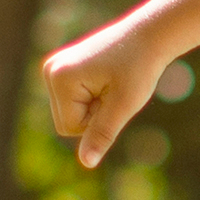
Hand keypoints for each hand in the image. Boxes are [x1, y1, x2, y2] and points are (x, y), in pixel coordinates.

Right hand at [39, 12, 181, 166]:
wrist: (149, 36)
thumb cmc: (140, 68)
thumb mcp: (124, 105)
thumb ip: (102, 134)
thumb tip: (86, 163)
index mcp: (60, 78)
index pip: (70, 128)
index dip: (98, 121)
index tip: (115, 94)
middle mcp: (50, 70)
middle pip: (65, 123)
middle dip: (93, 115)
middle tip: (114, 89)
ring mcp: (53, 67)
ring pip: (69, 114)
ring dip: (93, 107)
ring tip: (110, 83)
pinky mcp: (62, 68)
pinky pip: (73, 102)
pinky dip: (91, 98)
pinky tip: (105, 78)